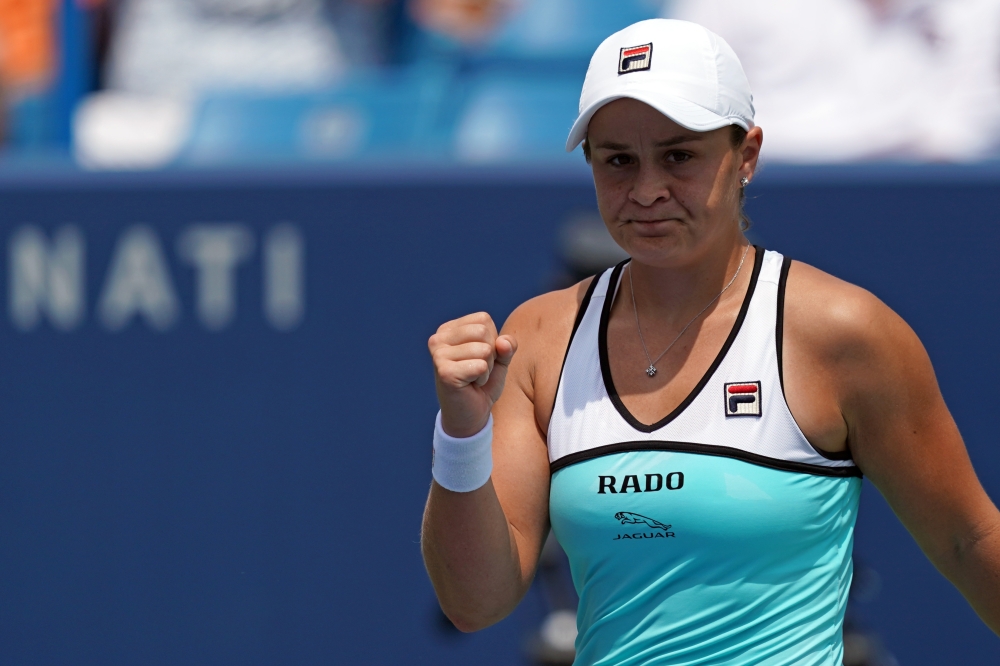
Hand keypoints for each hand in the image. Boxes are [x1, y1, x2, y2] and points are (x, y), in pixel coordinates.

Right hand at [429, 312, 516, 437]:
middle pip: (484, 331)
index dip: (492, 340)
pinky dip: (482, 379)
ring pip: (484, 349)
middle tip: (478, 370)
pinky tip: (470, 386)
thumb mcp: (499, 359)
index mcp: (449, 329)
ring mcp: (438, 355)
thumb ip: (507, 345)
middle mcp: (438, 338)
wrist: (471, 415)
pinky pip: (480, 366)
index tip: (480, 358)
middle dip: (491, 354)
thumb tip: (503, 342)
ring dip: (486, 369)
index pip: (483, 319)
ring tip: (473, 379)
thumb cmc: (483, 383)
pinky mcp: (444, 372)